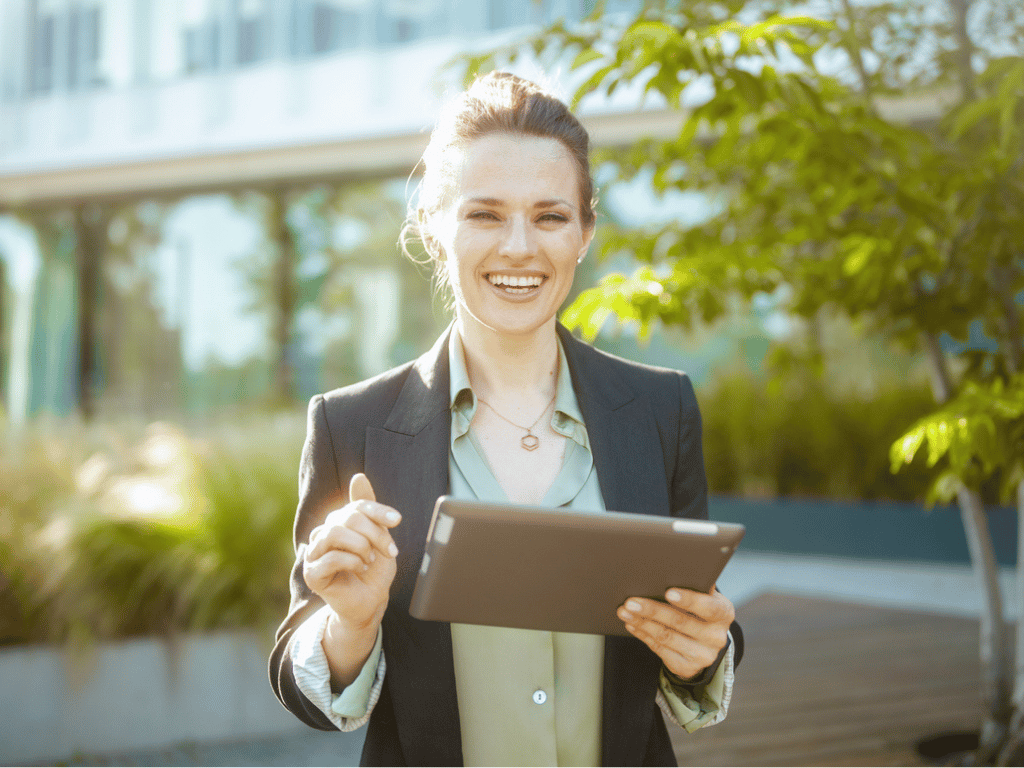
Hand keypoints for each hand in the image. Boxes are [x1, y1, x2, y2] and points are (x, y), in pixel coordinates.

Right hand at [303, 473, 400, 635]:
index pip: (356, 506)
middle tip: (389, 551)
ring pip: (334, 533)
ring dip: (360, 546)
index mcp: (338, 522)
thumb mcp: (378, 536)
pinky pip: (329, 558)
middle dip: (374, 533)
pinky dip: (351, 562)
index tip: (397, 520)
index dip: (378, 510)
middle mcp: (323, 533)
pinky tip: (360, 569)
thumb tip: (358, 476)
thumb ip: (368, 508)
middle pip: (347, 517)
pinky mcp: (311, 573)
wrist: (370, 602)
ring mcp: (314, 553)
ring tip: (369, 560)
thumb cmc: (374, 569)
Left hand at [617, 586, 734, 681]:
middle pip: (681, 622)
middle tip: (631, 601)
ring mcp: (702, 655)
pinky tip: (632, 624)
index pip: (709, 607)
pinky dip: (643, 635)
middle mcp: (716, 637)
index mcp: (724, 614)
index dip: (689, 600)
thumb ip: (695, 587)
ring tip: (625, 611)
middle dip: (653, 610)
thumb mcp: (705, 597)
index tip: (668, 592)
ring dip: (642, 623)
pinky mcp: (686, 667)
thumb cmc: (700, 610)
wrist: (705, 642)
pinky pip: (660, 649)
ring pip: (666, 636)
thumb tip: (674, 570)